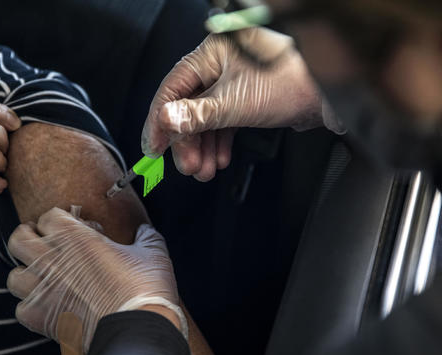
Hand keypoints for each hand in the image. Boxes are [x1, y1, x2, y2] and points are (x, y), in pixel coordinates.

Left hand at [6, 207, 184, 351]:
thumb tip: (145, 231)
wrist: (137, 329)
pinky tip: (46, 304)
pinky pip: (21, 308)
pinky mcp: (43, 317)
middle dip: (28, 236)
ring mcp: (44, 290)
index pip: (49, 216)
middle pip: (18, 238)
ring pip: (14, 275)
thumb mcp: (152, 252)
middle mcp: (53, 260)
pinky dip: (30, 306)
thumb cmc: (144, 289)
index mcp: (75, 238)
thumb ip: (145, 236)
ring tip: (41, 275)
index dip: (62, 219)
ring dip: (26, 273)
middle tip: (42, 241)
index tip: (76, 228)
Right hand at [141, 28, 323, 180]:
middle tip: (187, 166)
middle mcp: (219, 66)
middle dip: (187, 142)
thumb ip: (197, 114)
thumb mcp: (235, 103)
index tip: (154, 148)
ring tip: (204, 169)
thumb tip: (165, 120)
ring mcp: (232, 84)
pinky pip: (223, 123)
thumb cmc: (292, 82)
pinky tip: (220, 159)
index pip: (172, 89)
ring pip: (205, 120)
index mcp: (210, 55)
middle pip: (187, 108)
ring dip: (203, 148)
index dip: (160, 121)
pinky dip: (219, 143)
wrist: (331, 95)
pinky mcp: (246, 99)